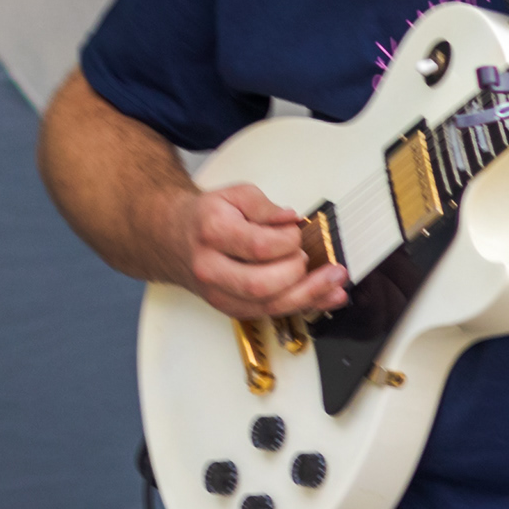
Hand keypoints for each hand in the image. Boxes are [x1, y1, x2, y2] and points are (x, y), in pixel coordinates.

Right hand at [175, 180, 343, 322]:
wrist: (173, 238)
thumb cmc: (206, 217)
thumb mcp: (233, 195)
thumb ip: (265, 206)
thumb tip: (291, 220)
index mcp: (212, 232)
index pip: (259, 246)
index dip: (288, 241)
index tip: (296, 232)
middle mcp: (210, 268)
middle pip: (261, 284)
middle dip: (298, 273)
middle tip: (310, 257)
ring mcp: (218, 293)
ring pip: (267, 306)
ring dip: (308, 296)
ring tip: (335, 282)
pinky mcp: (229, 308)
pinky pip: (269, 313)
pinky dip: (302, 306)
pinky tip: (324, 297)